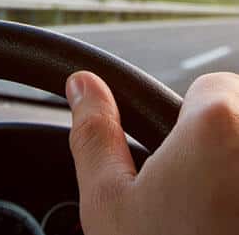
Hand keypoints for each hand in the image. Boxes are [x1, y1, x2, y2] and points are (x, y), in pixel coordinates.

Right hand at [66, 70, 238, 233]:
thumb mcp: (110, 205)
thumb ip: (96, 135)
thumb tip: (83, 88)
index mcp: (218, 127)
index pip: (212, 85)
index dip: (187, 121)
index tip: (176, 158)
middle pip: (237, 115)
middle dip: (216, 145)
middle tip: (193, 196)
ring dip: (235, 168)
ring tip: (216, 218)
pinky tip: (230, 223)